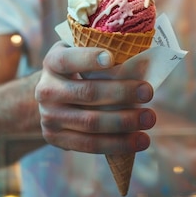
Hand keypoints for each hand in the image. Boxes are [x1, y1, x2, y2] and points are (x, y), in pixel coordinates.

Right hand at [35, 41, 155, 153]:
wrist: (51, 98)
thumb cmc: (78, 71)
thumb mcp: (81, 54)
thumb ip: (103, 52)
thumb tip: (144, 63)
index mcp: (52, 63)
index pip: (68, 60)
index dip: (88, 59)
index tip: (111, 57)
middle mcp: (46, 90)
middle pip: (87, 93)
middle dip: (121, 93)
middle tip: (148, 92)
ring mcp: (48, 116)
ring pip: (91, 122)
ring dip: (124, 122)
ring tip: (150, 119)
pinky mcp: (55, 138)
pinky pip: (89, 144)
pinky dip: (118, 144)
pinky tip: (140, 140)